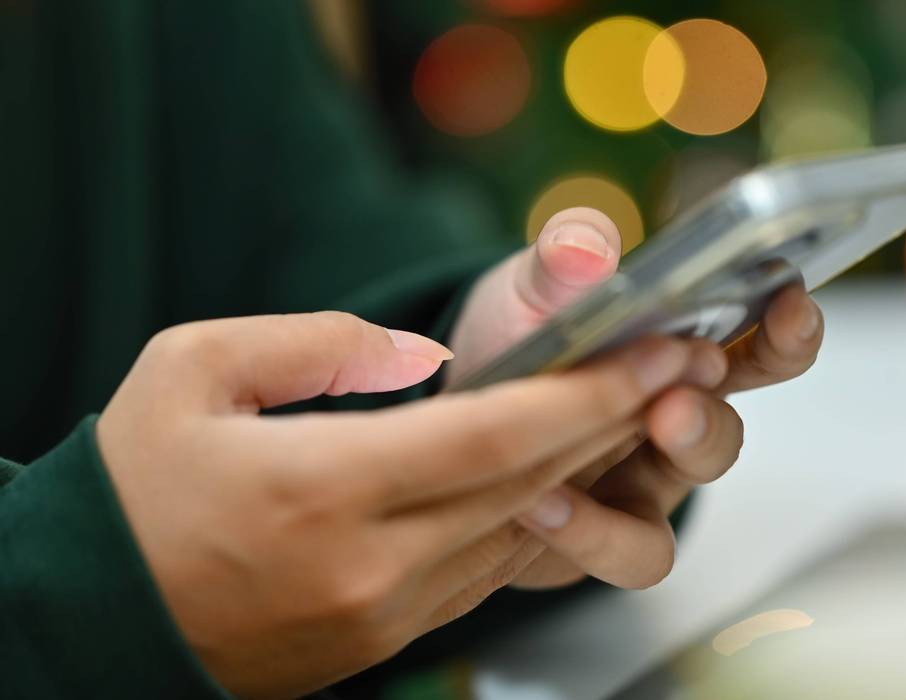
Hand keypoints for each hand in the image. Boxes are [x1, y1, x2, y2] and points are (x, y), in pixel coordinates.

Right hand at [96, 312, 697, 698]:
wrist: (98, 617)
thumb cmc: (136, 490)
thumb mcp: (192, 370)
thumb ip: (317, 343)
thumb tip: (420, 355)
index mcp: (321, 491)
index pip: (495, 438)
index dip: (587, 393)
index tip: (653, 351)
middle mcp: (371, 565)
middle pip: (530, 484)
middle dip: (617, 421)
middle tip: (680, 365)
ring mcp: (387, 612)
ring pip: (521, 531)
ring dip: (590, 468)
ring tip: (642, 408)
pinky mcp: (390, 634)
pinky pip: (490, 569)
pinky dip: (539, 515)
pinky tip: (572, 471)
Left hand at [442, 209, 823, 589]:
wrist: (448, 424)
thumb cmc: (512, 346)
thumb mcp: (527, 294)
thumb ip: (559, 267)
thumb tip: (588, 244)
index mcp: (673, 351)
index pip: (756, 342)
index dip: (787, 329)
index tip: (790, 305)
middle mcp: (672, 417)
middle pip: (728, 426)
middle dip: (708, 415)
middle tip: (673, 403)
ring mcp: (645, 481)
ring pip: (688, 488)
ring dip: (662, 465)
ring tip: (618, 440)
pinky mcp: (607, 536)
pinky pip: (631, 549)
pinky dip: (592, 532)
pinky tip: (541, 504)